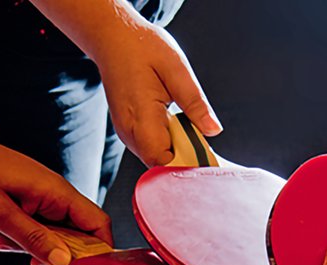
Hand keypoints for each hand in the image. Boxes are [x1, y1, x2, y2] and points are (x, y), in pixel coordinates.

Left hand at [0, 131, 112, 264]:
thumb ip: (33, 238)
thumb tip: (64, 261)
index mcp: (57, 193)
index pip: (99, 224)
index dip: (99, 250)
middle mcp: (57, 196)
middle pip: (80, 235)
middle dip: (59, 253)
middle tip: (32, 261)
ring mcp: (46, 200)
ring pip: (58, 236)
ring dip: (37, 247)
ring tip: (7, 244)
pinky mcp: (35, 204)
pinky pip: (42, 229)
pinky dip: (26, 239)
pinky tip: (3, 238)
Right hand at [91, 19, 220, 167]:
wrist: (112, 38)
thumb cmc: (142, 47)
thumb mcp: (176, 68)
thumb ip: (195, 102)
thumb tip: (214, 130)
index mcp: (140, 115)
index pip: (164, 160)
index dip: (186, 162)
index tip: (204, 154)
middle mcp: (129, 130)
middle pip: (161, 165)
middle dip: (183, 157)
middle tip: (197, 136)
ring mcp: (126, 134)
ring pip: (156, 160)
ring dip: (175, 150)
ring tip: (183, 125)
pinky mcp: (128, 132)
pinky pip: (151, 149)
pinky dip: (166, 144)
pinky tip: (173, 126)